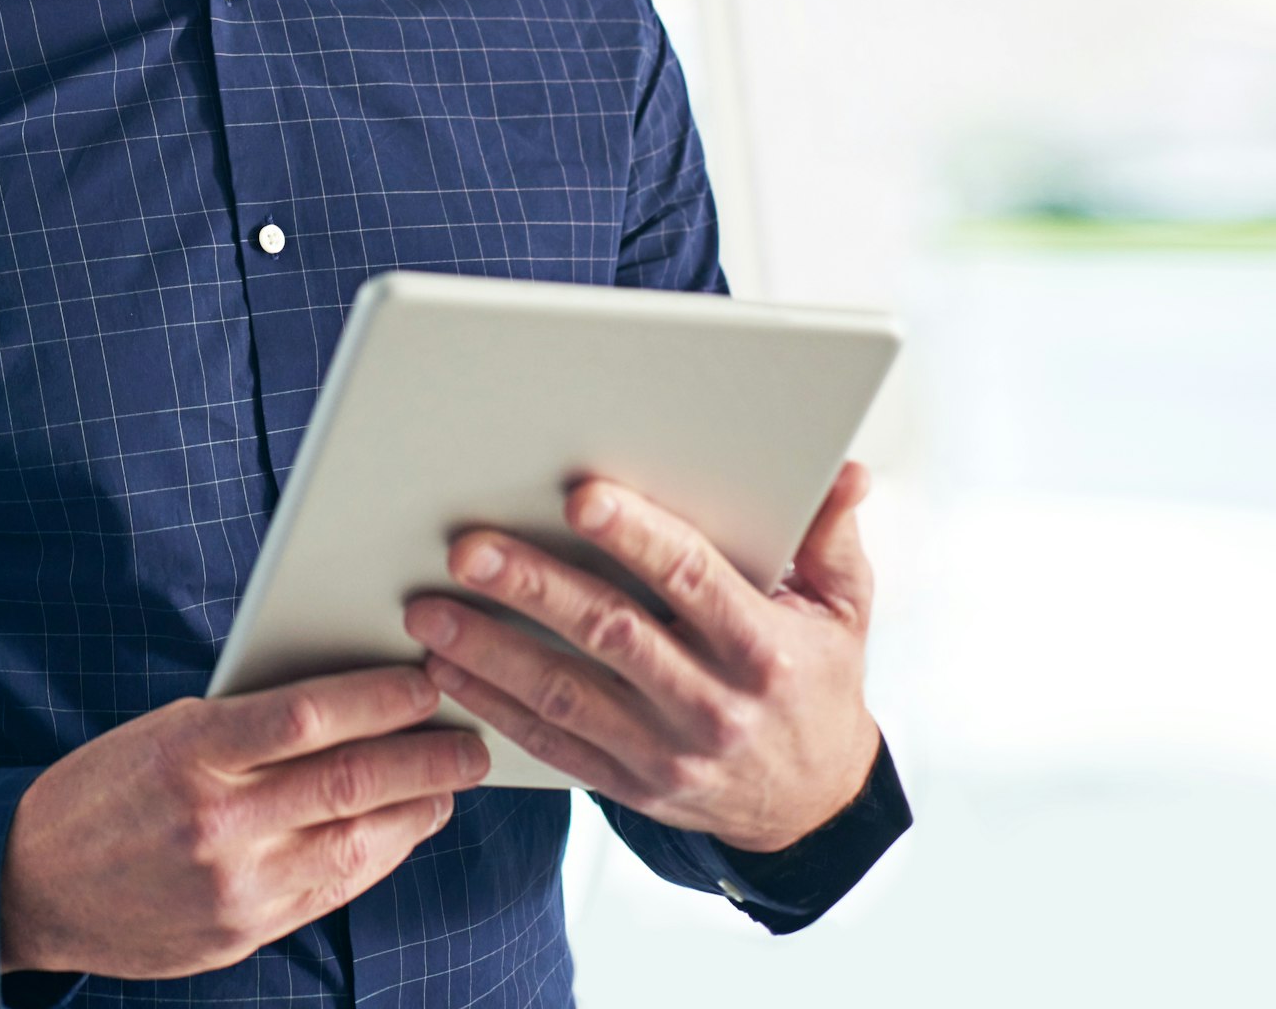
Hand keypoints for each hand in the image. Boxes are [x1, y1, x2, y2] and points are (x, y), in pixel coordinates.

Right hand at [0, 665, 488, 977]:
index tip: (427, 678)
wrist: (33, 883)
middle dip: (425, 758)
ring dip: (417, 811)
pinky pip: (332, 890)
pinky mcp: (241, 933)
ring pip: (355, 843)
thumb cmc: (108, 785)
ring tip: (450, 783)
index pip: (309, 714)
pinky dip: (379, 855)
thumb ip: (250, 723)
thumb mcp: (167, 730)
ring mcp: (233, 887)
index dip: (380, 696)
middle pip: (349, 782)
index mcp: (193, 751)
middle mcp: (218, 821)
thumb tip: (349, 701)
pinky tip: (404, 830)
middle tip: (471, 738)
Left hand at [402, 461, 881, 852]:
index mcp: (763, 650)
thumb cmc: (818, 681)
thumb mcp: (844, 608)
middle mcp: (712, 705)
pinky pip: (550, 744)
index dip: (639, 538)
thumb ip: (829, 534)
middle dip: (535, 587)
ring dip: (491, 649)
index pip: (693, 581)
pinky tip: (447, 666)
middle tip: (468, 548)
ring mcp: (665, 754)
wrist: (813, 807)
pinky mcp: (628, 786)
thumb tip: (845, 467)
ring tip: (430, 607)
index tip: (581, 496)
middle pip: (612, 634)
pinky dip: (493, 705)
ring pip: (565, 694)